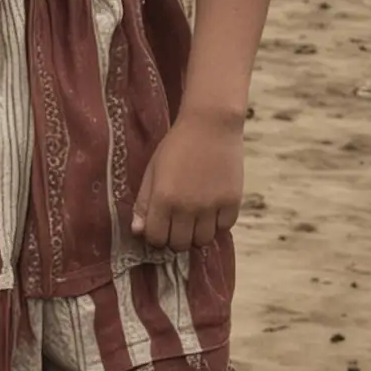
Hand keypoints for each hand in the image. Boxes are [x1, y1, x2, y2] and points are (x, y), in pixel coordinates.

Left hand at [131, 110, 242, 251]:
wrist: (211, 125)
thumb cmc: (176, 145)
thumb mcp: (153, 170)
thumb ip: (144, 202)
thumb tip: (137, 231)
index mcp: (164, 198)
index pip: (156, 239)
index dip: (155, 236)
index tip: (158, 226)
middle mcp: (188, 208)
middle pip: (180, 245)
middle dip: (175, 237)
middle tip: (176, 222)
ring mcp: (212, 207)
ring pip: (203, 241)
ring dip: (196, 233)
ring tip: (194, 216)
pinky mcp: (232, 203)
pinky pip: (224, 229)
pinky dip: (216, 224)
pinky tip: (211, 208)